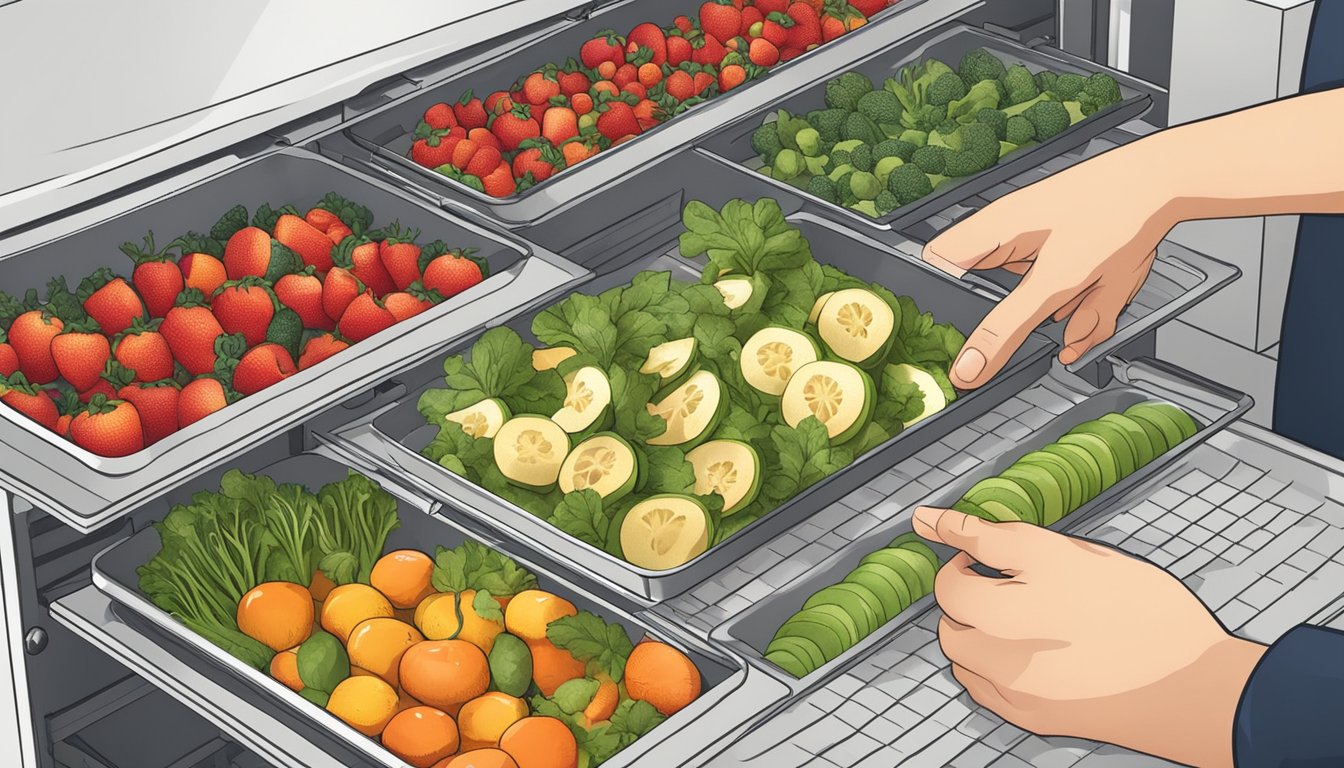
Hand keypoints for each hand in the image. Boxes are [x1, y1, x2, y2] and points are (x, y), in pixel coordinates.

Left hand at [913, 506, 1265, 767]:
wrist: (1195, 686)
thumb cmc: (1143, 612)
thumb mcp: (1070, 553)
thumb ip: (994, 536)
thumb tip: (933, 520)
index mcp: (1011, 603)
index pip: (952, 572)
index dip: (959, 550)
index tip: (965, 544)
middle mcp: (1003, 650)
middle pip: (951, 617)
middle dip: (967, 595)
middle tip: (1004, 582)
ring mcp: (1015, 688)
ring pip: (963, 654)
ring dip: (976, 631)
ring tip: (1022, 618)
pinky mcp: (1030, 716)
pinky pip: (983, 687)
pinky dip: (991, 665)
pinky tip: (1031, 651)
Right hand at [921, 146, 1172, 388]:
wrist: (1167, 184)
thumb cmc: (1110, 212)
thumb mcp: (1052, 284)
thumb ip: (1005, 330)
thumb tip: (967, 369)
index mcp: (988, 232)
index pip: (935, 273)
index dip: (939, 308)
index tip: (950, 342)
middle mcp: (1007, 237)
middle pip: (987, 297)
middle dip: (1020, 321)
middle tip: (1043, 315)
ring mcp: (1039, 248)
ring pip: (1033, 302)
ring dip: (1064, 311)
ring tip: (1090, 294)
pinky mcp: (1069, 259)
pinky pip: (1065, 301)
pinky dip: (1086, 308)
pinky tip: (1102, 298)